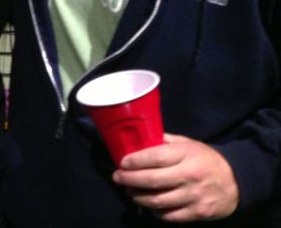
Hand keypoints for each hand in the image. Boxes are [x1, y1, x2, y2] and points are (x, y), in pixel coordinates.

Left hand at [113, 133, 238, 221]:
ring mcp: (194, 196)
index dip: (135, 161)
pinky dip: (155, 211)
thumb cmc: (206, 159)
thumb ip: (165, 142)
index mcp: (186, 155)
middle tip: (117, 178)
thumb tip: (139, 138)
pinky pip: (169, 215)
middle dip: (129, 180)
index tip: (121, 162)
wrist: (237, 181)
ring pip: (158, 200)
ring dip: (138, 197)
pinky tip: (149, 205)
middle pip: (152, 180)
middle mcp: (189, 176)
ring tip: (130, 191)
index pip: (154, 157)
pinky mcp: (198, 212)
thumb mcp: (189, 144)